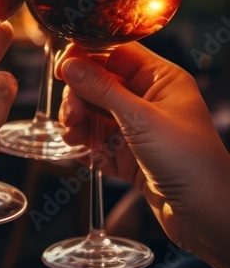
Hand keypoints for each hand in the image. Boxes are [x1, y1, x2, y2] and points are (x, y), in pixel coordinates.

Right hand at [55, 42, 229, 257]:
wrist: (206, 214)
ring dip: (79, 122)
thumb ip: (101, 89)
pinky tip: (83, 153)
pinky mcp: (130, 156)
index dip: (87, 57)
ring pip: (96, 114)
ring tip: (73, 136)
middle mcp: (150, 100)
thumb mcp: (140, 119)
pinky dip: (87, 145)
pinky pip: (99, 141)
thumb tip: (69, 63)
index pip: (117, 54)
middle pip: (100, 84)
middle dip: (79, 97)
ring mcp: (139, 129)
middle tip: (70, 115)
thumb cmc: (188, 160)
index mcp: (162, 80)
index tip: (62, 68)